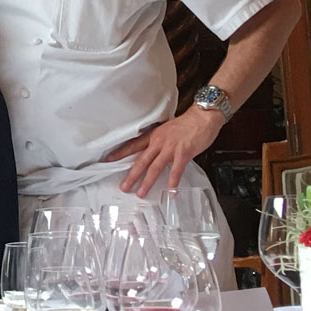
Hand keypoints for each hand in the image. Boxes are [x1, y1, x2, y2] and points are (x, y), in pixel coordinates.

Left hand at [104, 106, 223, 197]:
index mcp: (154, 136)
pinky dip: (172, 182)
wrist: (202, 117)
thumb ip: (160, 141)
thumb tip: (155, 152)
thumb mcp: (167, 130)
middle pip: (141, 160)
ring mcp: (171, 148)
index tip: (109, 159)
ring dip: (147, 182)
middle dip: (131, 175)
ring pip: (155, 167)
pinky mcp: (183, 153)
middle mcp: (159, 142)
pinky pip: (176, 170)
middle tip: (123, 186)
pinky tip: (170, 192)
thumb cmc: (187, 123)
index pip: (133, 145)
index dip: (120, 153)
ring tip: (141, 193)